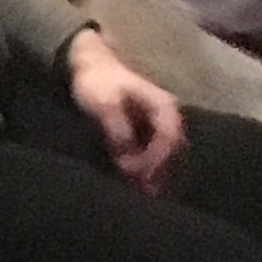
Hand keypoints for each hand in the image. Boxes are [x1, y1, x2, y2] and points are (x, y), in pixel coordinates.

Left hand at [65, 29, 185, 188]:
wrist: (89, 68)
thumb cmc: (97, 82)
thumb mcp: (104, 103)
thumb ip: (117, 128)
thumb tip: (127, 158)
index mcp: (162, 106)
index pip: (169, 138)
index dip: (155, 159)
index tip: (135, 173)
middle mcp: (166, 118)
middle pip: (172, 150)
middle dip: (158, 172)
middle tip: (141, 192)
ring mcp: (158, 126)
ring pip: (165, 155)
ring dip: (154, 174)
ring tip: (140, 194)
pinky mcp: (147, 134)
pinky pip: (154, 155)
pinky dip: (147, 170)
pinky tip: (136, 184)